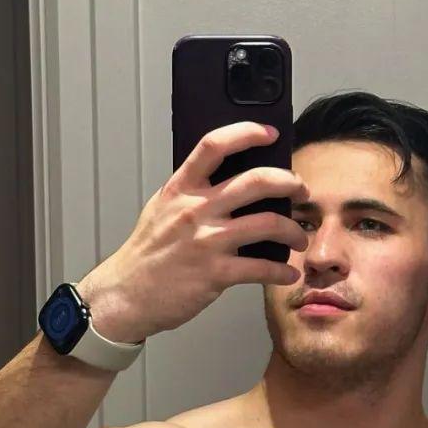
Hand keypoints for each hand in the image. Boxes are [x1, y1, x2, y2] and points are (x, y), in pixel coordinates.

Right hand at [77, 120, 309, 341]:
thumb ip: (190, 192)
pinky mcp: (215, 273)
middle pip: (256, 181)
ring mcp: (207, 242)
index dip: (247, 132)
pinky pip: (261, 268)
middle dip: (289, 182)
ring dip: (293, 231)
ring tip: (299, 238)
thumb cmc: (146, 255)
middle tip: (301, 191)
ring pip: (268, 224)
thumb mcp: (161, 210)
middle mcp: (196, 210)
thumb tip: (224, 181)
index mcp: (182, 189)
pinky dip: (282, 272)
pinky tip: (288, 273)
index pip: (215, 145)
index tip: (269, 133)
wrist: (126, 295)